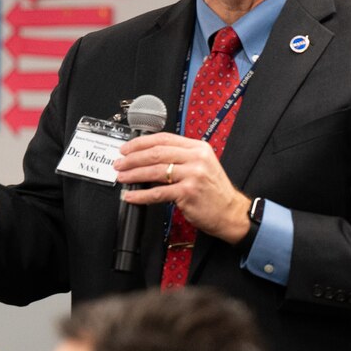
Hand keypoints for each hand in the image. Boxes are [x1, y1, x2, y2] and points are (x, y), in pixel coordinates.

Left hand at [114, 132, 250, 243]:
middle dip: (133, 158)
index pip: (164, 138)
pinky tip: (131, 196)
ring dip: (134, 174)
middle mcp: (196, 158)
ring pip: (155, 171)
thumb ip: (181, 157)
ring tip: (122, 177)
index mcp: (198, 148)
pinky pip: (158, 192)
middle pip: (156, 153)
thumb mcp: (202, 165)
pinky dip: (141, 195)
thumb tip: (149, 156)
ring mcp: (193, 175)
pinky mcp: (188, 193)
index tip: (127, 148)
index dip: (141, 143)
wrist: (230, 212)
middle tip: (119, 163)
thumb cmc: (214, 191)